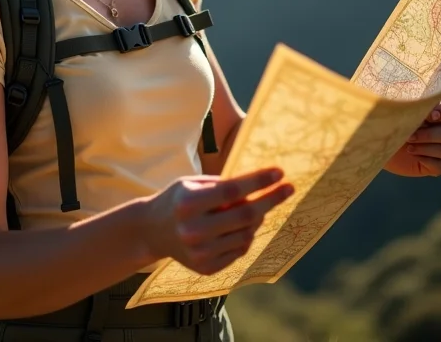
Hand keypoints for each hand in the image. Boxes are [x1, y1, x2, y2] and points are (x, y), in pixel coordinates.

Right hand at [142, 168, 293, 274]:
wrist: (152, 230)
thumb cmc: (178, 199)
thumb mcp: (193, 183)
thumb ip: (222, 186)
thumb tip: (260, 186)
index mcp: (188, 203)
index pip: (232, 191)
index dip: (258, 181)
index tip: (279, 172)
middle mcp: (193, 230)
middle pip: (244, 215)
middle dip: (270, 200)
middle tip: (288, 188)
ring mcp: (200, 252)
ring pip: (246, 234)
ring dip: (257, 219)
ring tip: (256, 208)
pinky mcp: (206, 268)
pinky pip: (239, 251)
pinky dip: (246, 235)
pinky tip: (240, 226)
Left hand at [384, 99, 440, 176]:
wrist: (377, 142)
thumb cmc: (388, 121)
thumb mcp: (396, 109)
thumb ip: (410, 102)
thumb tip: (420, 101)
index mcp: (440, 113)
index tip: (429, 116)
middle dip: (430, 134)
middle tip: (410, 135)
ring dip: (428, 148)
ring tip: (409, 146)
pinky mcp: (436, 165)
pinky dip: (428, 160)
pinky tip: (413, 155)